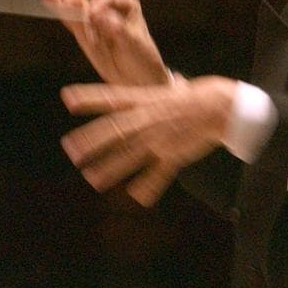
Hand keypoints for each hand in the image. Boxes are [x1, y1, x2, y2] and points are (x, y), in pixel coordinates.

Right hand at [38, 0, 169, 84]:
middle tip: (67, 2)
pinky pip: (71, 22)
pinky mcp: (85, 35)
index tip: (93, 13)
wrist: (142, 79)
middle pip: (87, 2)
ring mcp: (95, 22)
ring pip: (75, 10)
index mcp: (126, 4)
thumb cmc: (144, 58)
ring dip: (61, 4)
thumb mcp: (134, 44)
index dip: (99, 4)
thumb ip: (118, 29)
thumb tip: (100, 15)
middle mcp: (108, 9)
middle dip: (75, 2)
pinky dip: (59, 10)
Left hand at [59, 76, 235, 205]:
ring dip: (111, 168)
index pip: (112, 97)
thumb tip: (120, 95)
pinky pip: (159, 173)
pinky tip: (136, 196)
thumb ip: (138, 98)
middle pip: (116, 129)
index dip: (90, 98)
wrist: (219, 106)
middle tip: (71, 151)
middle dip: (93, 140)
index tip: (67, 99)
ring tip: (92, 178)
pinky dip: (148, 186)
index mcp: (144, 101)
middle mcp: (149, 119)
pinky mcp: (175, 155)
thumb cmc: (190, 98)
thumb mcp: (162, 91)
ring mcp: (161, 138)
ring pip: (131, 154)